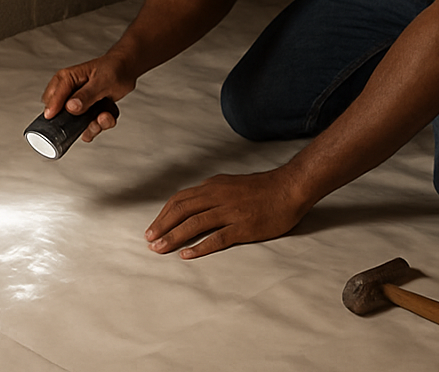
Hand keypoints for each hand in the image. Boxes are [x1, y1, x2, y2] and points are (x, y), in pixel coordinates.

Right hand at [40, 54, 136, 142]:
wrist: (125, 71)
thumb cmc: (113, 69)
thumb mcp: (102, 81)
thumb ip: (86, 95)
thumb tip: (70, 107)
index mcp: (66, 78)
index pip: (53, 97)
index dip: (55, 110)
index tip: (60, 121)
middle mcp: (68, 92)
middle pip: (59, 114)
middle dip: (76, 121)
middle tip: (94, 118)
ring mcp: (76, 103)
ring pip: (74, 124)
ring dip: (91, 125)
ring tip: (104, 116)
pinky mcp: (84, 112)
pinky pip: (85, 127)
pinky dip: (97, 126)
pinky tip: (106, 117)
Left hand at [144, 167, 313, 258]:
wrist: (289, 188)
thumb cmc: (262, 189)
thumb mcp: (230, 184)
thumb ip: (212, 193)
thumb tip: (193, 202)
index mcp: (212, 187)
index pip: (180, 199)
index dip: (163, 214)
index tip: (153, 227)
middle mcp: (217, 197)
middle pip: (181, 210)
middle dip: (162, 226)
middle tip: (149, 240)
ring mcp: (230, 211)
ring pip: (194, 223)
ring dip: (174, 237)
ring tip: (160, 249)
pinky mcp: (243, 226)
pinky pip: (217, 237)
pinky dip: (200, 246)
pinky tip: (187, 254)